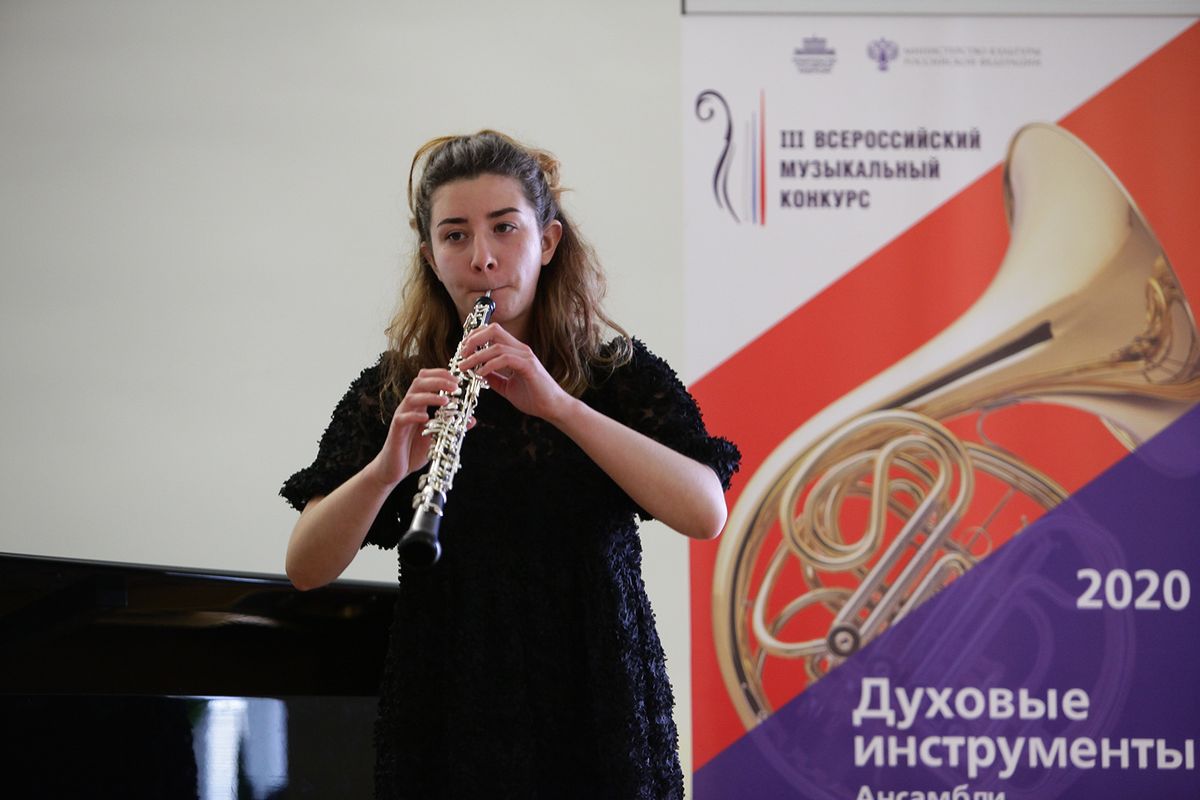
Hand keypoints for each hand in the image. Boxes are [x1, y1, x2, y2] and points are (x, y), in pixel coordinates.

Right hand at [370, 368, 458, 486]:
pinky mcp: (396, 431)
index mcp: (418, 405)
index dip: (440, 375)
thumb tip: (471, 420)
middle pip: (418, 383)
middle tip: (455, 386)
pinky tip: (426, 418)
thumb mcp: (437, 436)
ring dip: (430, 396)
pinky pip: (403, 419)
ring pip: (411, 398)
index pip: (425, 380)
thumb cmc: (413, 450)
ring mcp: (401, 417)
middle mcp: (409, 407)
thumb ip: (452, 426)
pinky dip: (415, 416)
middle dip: (438, 381)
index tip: (457, 379)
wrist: (394, 468)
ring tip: (446, 401)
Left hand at [458, 324, 573, 421]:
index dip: (475, 336)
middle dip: (473, 339)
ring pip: (496, 345)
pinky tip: (480, 374)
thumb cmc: (533, 398)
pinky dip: (489, 365)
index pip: (493, 332)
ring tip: (465, 367)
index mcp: (515, 351)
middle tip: (461, 354)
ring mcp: (525, 356)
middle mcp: (520, 349)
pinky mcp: (529, 366)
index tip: (462, 350)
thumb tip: (477, 373)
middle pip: (493, 330)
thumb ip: (494, 378)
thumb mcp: (507, 387)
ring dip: (476, 356)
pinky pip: (505, 359)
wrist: (553, 408)